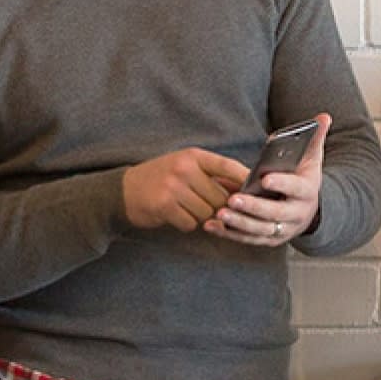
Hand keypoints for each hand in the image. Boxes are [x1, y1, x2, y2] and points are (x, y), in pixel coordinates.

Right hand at [123, 148, 248, 232]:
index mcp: (193, 156)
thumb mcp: (184, 167)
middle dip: (219, 208)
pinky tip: (175, 215)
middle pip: (221, 197)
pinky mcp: (164, 205)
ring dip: (201, 217)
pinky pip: (191, 223)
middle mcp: (184, 168)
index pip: (228, 166)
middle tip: (210, 209)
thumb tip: (246, 188)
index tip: (258, 191)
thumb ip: (211, 175)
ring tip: (187, 209)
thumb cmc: (160, 179)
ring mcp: (173, 186)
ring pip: (207, 213)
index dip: (245, 180)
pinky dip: (186, 224)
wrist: (122, 191)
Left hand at [203, 113, 330, 248]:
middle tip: (233, 199)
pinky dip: (229, 234)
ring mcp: (283, 230)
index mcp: (307, 192)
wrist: (310, 209)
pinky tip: (211, 225)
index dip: (281, 183)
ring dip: (239, 223)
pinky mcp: (269, 239)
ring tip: (219, 213)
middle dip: (253, 207)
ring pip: (260, 230)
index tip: (264, 178)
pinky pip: (247, 239)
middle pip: (275, 213)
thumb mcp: (312, 159)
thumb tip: (324, 116)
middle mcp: (297, 215)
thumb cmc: (304, 178)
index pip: (295, 188)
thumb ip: (315, 138)